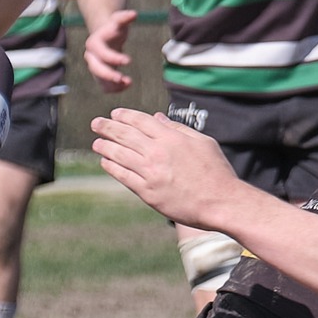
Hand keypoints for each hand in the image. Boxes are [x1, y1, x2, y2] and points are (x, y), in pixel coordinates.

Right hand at [85, 8, 137, 91]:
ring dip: (112, 84)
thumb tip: (134, 14)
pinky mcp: (100, 76)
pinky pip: (104, 86)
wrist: (106, 36)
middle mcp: (91, 56)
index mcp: (94, 43)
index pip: (101, 53)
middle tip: (123, 79)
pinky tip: (126, 86)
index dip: (113, 58)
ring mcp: (94, 67)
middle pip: (96, 68)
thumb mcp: (118, 21)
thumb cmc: (113, 28)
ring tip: (128, 82)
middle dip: (108, 75)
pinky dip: (114, 89)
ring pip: (99, 79)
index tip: (128, 61)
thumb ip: (124, 18)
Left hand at [92, 109, 242, 226]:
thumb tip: (157, 118)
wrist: (221, 203)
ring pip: (119, 155)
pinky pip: (123, 176)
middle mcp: (158, 153)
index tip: (115, 114)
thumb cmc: (217, 173)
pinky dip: (112, 167)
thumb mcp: (204, 143)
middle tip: (96, 123)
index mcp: (171, 138)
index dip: (124, 116)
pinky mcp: (148, 193)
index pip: (140, 121)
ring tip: (96, 143)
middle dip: (107, 127)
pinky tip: (106, 162)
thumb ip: (178, 129)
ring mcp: (151, 173)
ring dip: (104, 146)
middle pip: (125, 135)